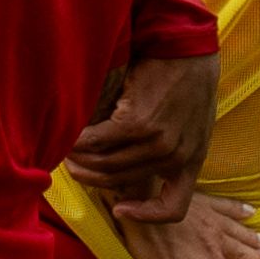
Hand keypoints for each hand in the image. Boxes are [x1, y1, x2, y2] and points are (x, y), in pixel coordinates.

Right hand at [66, 50, 219, 226]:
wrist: (186, 44)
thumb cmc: (187, 77)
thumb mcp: (191, 120)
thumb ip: (172, 145)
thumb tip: (134, 163)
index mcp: (192, 160)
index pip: (175, 207)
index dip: (146, 214)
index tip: (121, 208)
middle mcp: (176, 157)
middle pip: (121, 180)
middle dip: (92, 176)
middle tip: (73, 166)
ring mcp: (157, 142)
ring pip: (105, 164)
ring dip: (80, 159)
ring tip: (67, 150)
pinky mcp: (137, 122)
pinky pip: (97, 141)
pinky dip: (78, 141)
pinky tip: (69, 136)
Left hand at [125, 196, 259, 258]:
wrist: (146, 202)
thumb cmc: (156, 246)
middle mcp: (219, 243)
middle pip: (243, 254)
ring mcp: (213, 221)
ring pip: (240, 232)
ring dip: (253, 238)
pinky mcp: (204, 202)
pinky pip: (229, 207)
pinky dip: (241, 210)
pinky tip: (250, 211)